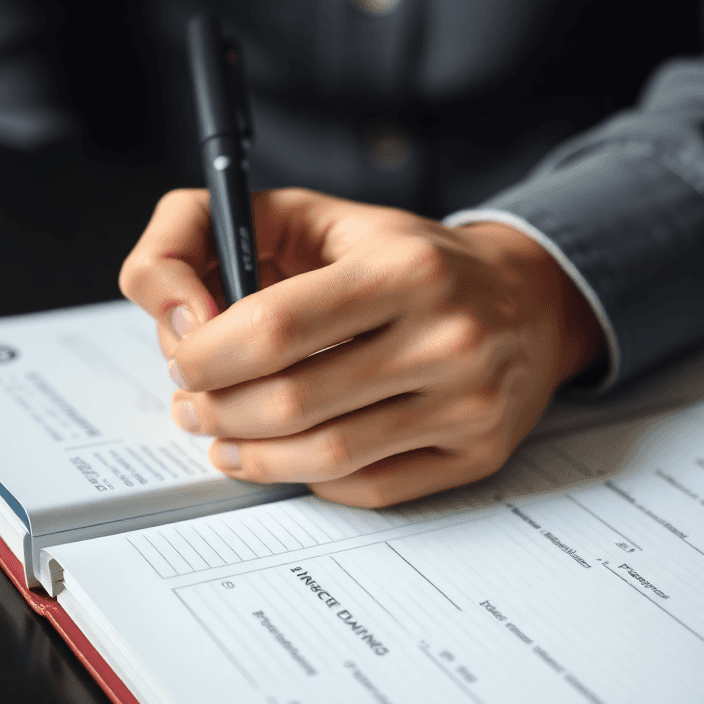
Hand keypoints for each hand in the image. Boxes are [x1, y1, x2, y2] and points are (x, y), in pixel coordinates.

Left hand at [119, 188, 601, 507]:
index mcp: (404, 268)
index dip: (206, 355)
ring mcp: (468, 403)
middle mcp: (447, 336)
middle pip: (292, 399)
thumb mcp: (326, 216)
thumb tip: (176, 318)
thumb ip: (231, 234)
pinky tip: (285, 457)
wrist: (527, 297)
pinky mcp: (477, 453)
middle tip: (190, 404)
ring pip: (327, 456)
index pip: (274, 326)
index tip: (181, 363)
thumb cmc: (411, 256)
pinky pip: (371, 487)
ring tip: (223, 437)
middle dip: (217, 410)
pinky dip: (311, 479)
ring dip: (253, 456)